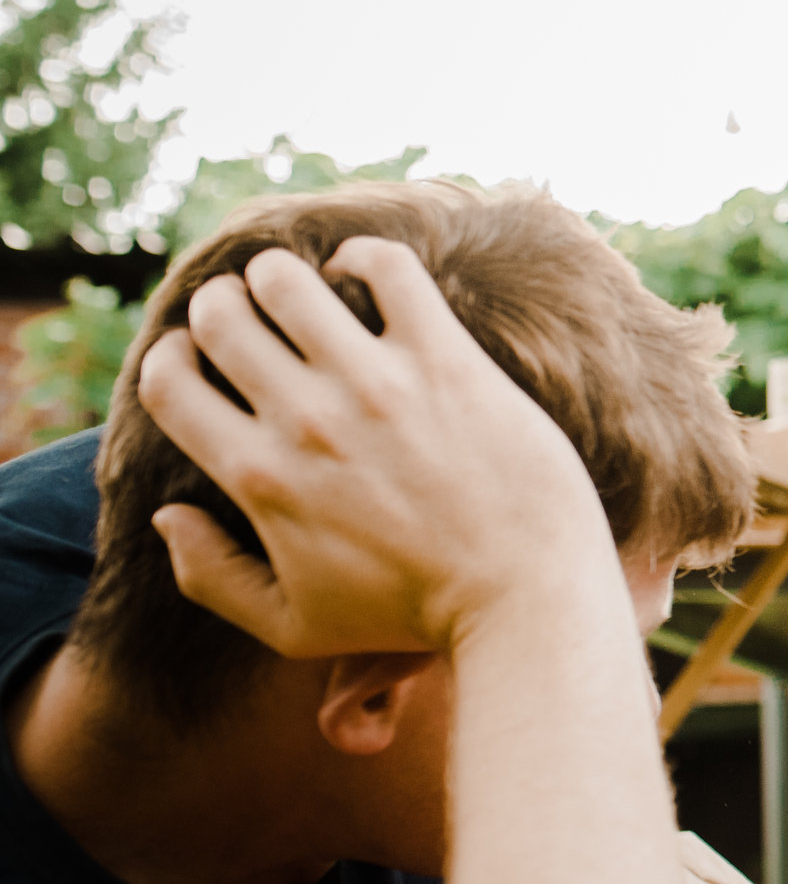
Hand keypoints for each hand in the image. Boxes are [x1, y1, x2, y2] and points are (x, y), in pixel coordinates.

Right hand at [134, 240, 618, 657]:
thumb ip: (211, 577)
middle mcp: (306, 420)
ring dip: (281, 277)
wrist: (525, 599)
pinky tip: (368, 277)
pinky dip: (365, 258)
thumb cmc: (412, 616)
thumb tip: (167, 517)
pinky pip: (388, 268)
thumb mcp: (293, 624)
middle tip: (251, 317)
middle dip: (221, 306)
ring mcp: (377, 383)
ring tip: (304, 293)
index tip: (197, 361)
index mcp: (259, 476)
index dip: (168, 359)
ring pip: (287, 281)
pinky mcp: (446, 360)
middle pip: (219, 317)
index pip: (167, 382)